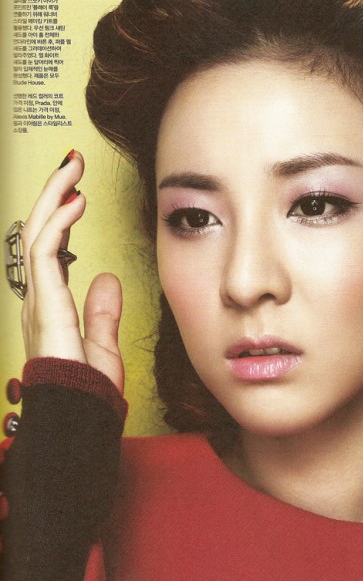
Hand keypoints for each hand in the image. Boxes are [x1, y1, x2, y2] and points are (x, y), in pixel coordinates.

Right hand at [21, 150, 123, 393]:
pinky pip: (44, 252)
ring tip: (72, 169)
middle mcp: (37, 296)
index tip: (78, 192)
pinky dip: (58, 223)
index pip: (48, 248)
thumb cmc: (88, 390)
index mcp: (49, 304)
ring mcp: (36, 298)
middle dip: (52, 194)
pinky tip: (75, 201)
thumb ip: (102, 312)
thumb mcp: (101, 344)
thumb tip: (108, 280)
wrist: (82, 416)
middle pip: (37, 232)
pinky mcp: (44, 302)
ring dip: (53, 196)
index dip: (60, 217)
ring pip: (35, 232)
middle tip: (72, 163)